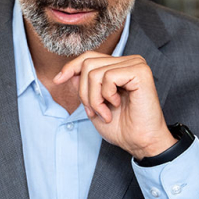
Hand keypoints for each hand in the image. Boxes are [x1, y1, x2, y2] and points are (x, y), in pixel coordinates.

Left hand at [53, 52, 176, 160]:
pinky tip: (116, 105)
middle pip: (88, 64)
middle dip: (84, 92)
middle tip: (95, 111)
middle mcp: (128, 61)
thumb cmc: (120, 126)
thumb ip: (84, 85)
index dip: (70, 67)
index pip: (88, 57)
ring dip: (94, 99)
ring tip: (105, 112)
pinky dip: (106, 96)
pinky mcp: (141, 72)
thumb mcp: (93, 103)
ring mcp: (136, 64)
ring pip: (94, 72)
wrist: (138, 142)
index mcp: (119, 66)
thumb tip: (67, 71)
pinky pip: (108, 77)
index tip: (57, 80)